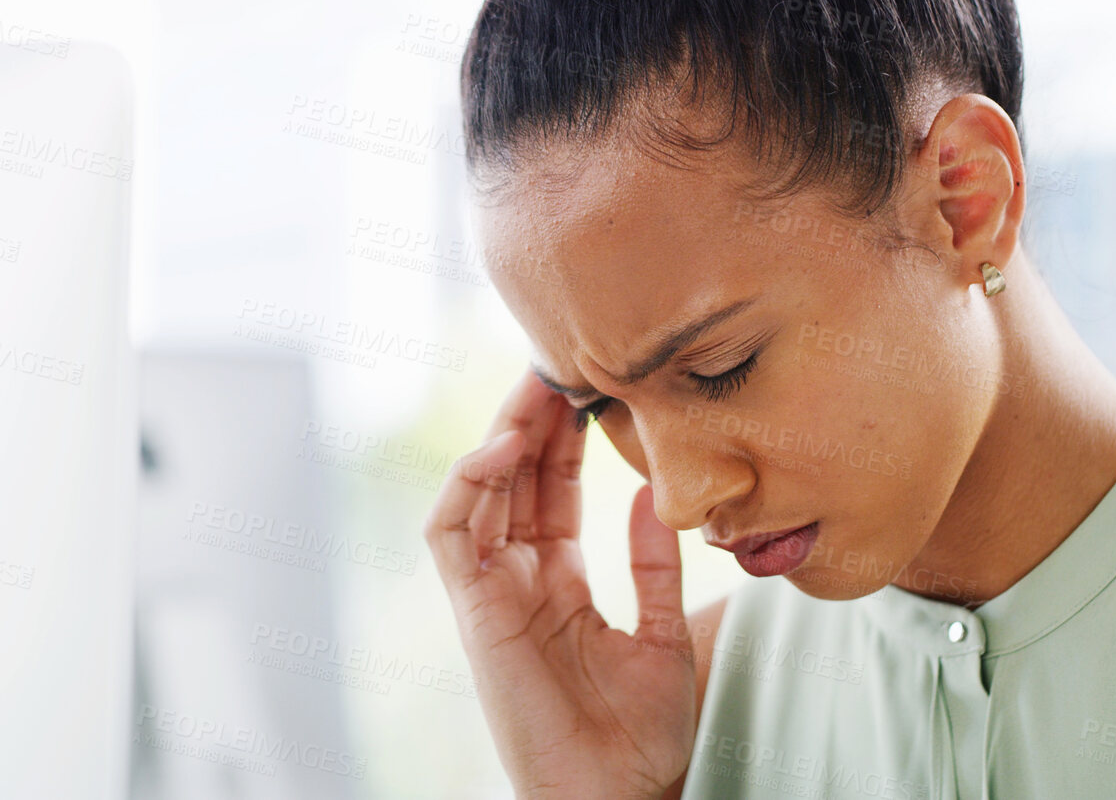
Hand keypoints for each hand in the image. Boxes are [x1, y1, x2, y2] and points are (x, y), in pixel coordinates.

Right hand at [423, 370, 696, 799]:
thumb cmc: (643, 737)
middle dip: (535, 417)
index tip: (598, 384)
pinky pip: (451, 534)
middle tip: (565, 359)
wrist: (618, 797)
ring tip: (539, 385)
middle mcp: (517, 578)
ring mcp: (490, 592)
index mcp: (559, 580)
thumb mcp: (664, 634)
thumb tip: (651, 491)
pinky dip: (469, 485)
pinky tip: (506, 447)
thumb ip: (655, 564)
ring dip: (503, 434)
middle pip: (515, 477)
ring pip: (480, 491)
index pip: (554, 487)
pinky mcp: (472, 610)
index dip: (568, 436)